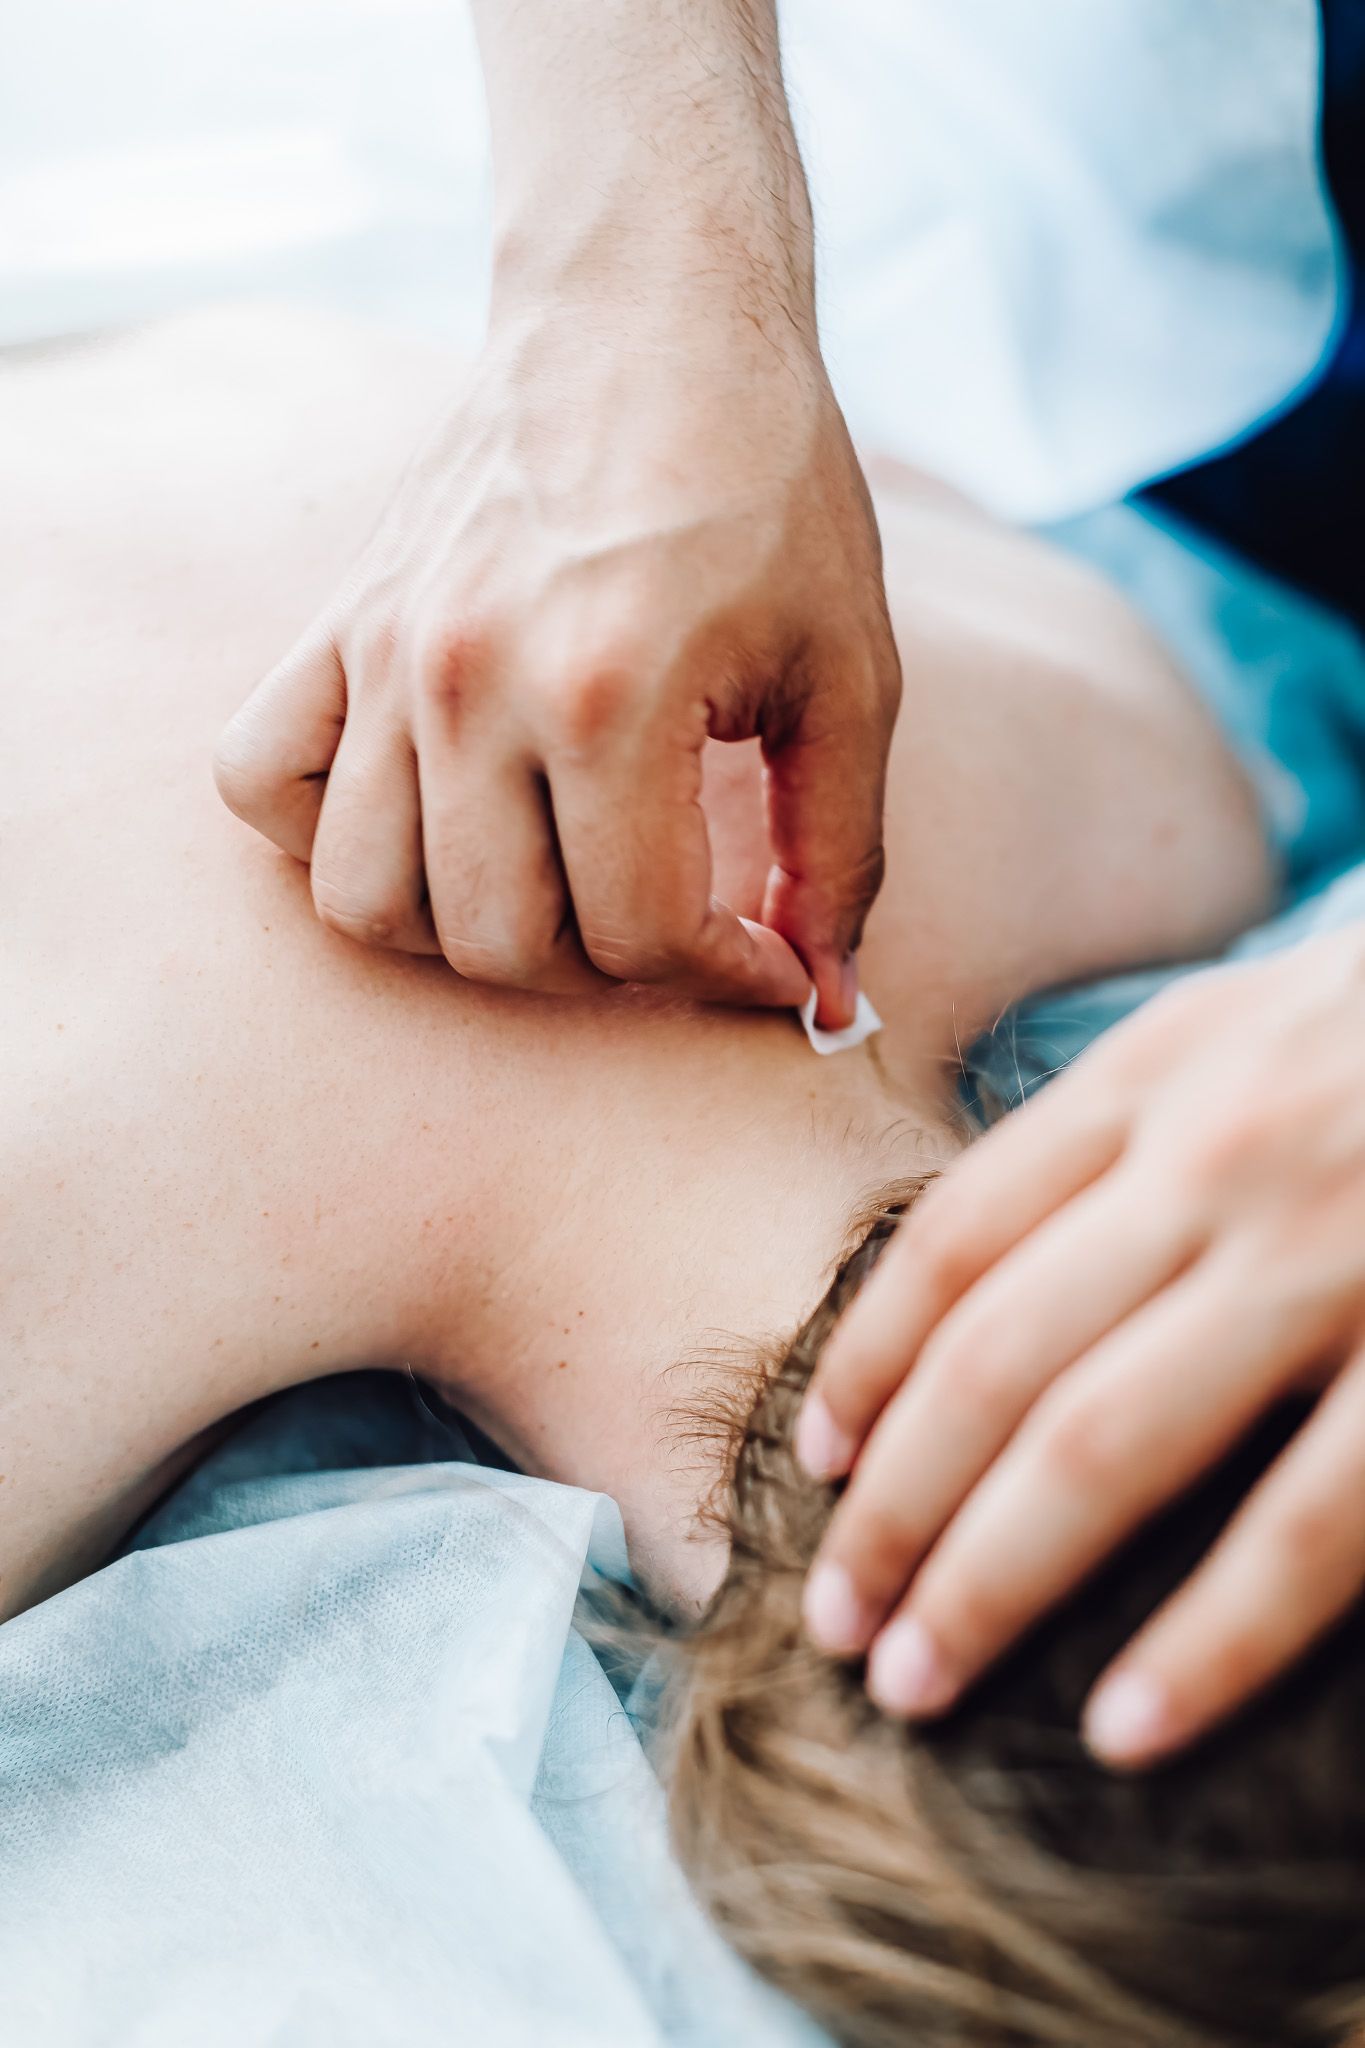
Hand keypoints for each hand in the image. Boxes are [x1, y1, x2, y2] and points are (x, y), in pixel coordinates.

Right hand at [214, 297, 896, 1022]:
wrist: (652, 313)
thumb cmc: (772, 487)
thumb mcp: (848, 671)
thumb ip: (839, 850)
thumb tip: (827, 1001)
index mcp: (610, 693)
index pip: (638, 936)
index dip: (724, 974)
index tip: (769, 953)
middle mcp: (473, 684)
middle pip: (500, 945)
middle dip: (609, 968)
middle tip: (670, 917)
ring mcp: (387, 654)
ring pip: (367, 900)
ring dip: (469, 931)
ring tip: (555, 883)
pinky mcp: (339, 622)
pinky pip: (260, 779)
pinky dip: (321, 832)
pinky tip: (424, 815)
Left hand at [797, 923, 1364, 1763]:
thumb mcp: (1239, 1030)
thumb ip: (1115, 1132)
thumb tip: (966, 1282)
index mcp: (1156, 1074)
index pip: (953, 1239)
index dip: (863, 1361)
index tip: (817, 1465)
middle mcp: (1219, 1158)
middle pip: (993, 1361)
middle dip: (895, 1508)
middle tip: (835, 1621)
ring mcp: (1332, 1259)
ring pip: (1105, 1446)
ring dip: (989, 1579)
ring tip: (913, 1683)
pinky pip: (1304, 1529)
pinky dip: (1206, 1642)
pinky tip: (1123, 1731)